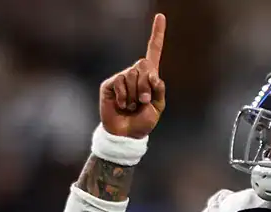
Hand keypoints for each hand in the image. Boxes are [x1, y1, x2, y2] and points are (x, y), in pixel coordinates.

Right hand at [98, 13, 166, 137]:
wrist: (126, 135)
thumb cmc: (143, 122)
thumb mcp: (158, 108)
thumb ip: (159, 90)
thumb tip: (154, 75)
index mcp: (149, 76)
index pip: (154, 51)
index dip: (157, 34)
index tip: (161, 16)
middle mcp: (134, 73)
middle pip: (143, 64)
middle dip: (146, 85)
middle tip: (143, 102)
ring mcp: (121, 78)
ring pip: (132, 75)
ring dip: (135, 95)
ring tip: (131, 106)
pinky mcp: (110, 84)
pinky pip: (120, 82)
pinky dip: (124, 97)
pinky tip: (122, 106)